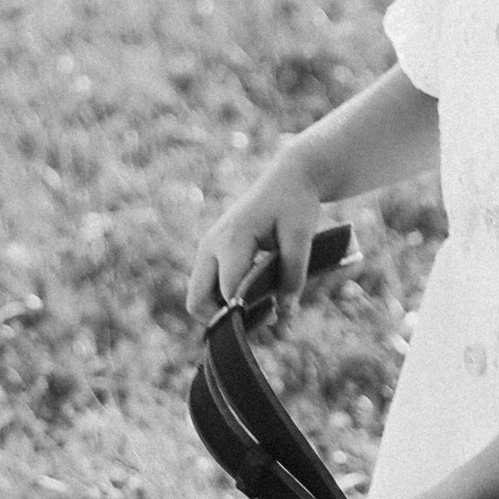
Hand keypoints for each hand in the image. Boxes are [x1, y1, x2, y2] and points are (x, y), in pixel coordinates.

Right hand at [186, 160, 322, 322]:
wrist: (288, 177)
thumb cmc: (295, 202)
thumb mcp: (301, 234)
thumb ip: (294, 271)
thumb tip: (286, 308)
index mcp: (232, 240)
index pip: (227, 292)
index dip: (246, 312)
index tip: (274, 315)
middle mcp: (211, 246)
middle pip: (197, 301)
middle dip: (224, 320)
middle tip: (262, 320)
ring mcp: (208, 249)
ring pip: (199, 296)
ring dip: (223, 311)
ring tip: (263, 311)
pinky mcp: (212, 252)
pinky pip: (208, 286)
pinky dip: (225, 299)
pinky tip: (256, 299)